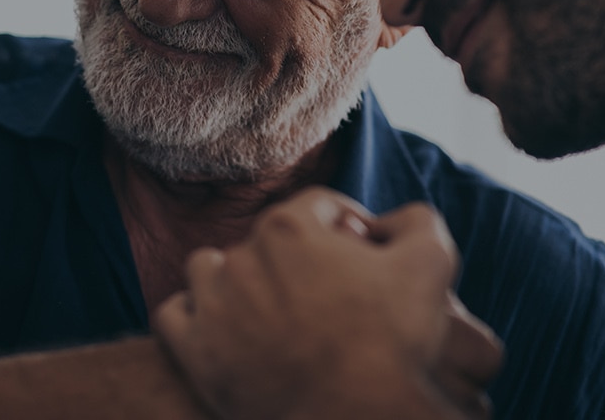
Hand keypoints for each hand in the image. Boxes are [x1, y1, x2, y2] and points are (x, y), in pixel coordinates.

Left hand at [153, 188, 501, 418]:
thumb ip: (414, 220)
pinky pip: (174, 315)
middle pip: (266, 239)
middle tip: (326, 292)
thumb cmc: (395, 343)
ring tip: (268, 307)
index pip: (315, 207)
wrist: (359, 418)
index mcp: (291, 227)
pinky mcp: (195, 352)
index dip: (343, 227)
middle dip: (296, 257)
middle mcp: (242, 257)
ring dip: (233, 280)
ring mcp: (213, 305)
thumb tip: (388, 221)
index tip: (359, 254)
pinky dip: (194, 318)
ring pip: (208, 269)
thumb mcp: (430, 263)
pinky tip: (226, 331)